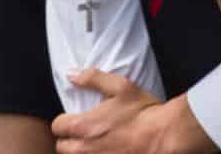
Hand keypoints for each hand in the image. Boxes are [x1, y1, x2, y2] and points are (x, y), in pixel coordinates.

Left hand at [53, 68, 211, 153]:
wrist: (164, 136)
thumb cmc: (143, 111)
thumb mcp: (121, 87)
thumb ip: (92, 78)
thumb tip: (70, 74)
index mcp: (83, 126)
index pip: (57, 126)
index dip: (64, 121)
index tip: (73, 119)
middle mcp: (84, 148)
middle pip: (61, 147)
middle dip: (69, 139)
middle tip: (82, 133)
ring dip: (79, 151)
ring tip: (91, 145)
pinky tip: (104, 151)